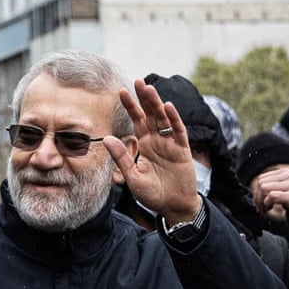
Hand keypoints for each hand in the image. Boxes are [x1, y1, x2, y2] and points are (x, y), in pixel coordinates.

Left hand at [102, 80, 200, 224]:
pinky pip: (178, 132)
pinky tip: (168, 107)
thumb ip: (121, 158)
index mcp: (144, 144)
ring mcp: (170, 143)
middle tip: (137, 81)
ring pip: (163, 119)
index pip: (136, 121)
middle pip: (150, 115)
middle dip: (144, 99)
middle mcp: (157, 140)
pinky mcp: (182, 150)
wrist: (173, 206)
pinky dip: (174, 120)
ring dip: (157, 104)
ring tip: (149, 90)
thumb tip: (106, 139)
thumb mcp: (132, 177)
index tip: (121, 91)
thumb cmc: (152, 194)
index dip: (130, 106)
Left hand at [252, 166, 288, 216]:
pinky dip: (267, 204)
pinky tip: (270, 209)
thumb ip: (272, 185)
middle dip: (257, 197)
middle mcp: (287, 176)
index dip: (257, 192)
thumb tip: (255, 192)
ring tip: (266, 208)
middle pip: (261, 183)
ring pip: (264, 188)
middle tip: (261, 207)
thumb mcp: (284, 187)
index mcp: (284, 173)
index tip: (259, 202)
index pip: (261, 178)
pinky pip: (272, 195)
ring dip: (261, 201)